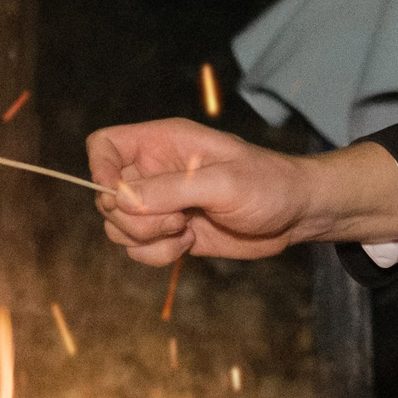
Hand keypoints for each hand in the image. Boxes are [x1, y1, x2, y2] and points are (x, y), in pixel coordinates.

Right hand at [86, 120, 397, 265]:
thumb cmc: (268, 184)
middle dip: (133, 217)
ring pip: (118, 227)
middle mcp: (155, 171)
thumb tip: (119, 198)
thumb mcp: (223, 182)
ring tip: (186, 230)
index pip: (104, 145)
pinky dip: (156, 255)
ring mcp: (161, 204)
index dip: (100, 170)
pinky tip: (189, 244)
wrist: (296, 214)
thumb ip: (170, 188)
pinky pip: (138, 249)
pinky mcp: (169, 232)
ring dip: (146, 238)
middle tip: (176, 217)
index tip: (120, 196)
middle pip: (106, 196)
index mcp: (162, 143)